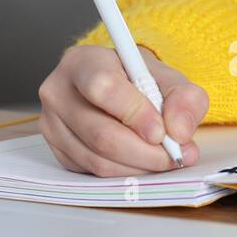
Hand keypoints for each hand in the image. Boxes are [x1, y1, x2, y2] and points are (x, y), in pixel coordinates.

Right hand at [38, 44, 208, 175]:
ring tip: (164, 159)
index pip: (103, 88)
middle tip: (175, 155)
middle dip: (145, 152)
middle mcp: (59, 92)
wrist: (117, 88)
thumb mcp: (169, 78)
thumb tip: (180, 132)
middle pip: (100, 133)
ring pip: (98, 159)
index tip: (162, 132)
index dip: (135, 114)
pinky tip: (142, 162)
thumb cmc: (139, 81)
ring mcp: (52, 124)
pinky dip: (125, 174)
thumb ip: (184, 99)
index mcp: (82, 62)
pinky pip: (93, 173)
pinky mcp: (58, 151)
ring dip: (139, 167)